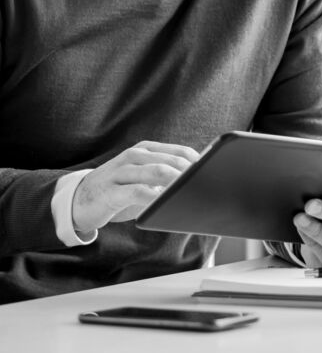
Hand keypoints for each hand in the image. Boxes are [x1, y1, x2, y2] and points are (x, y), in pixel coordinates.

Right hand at [72, 140, 199, 236]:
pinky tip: (164, 204)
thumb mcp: (141, 177)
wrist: (77, 200)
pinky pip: (137, 192)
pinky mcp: (110, 191)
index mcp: (145, 149)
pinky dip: (154, 197)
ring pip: (156, 172)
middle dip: (190, 173)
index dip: (197, 162)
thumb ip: (163, 176)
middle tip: (205, 185)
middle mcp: (134, 156)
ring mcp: (121, 171)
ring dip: (176, 182)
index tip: (212, 173)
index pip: (179, 151)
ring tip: (190, 192)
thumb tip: (195, 182)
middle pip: (170, 161)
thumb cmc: (118, 189)